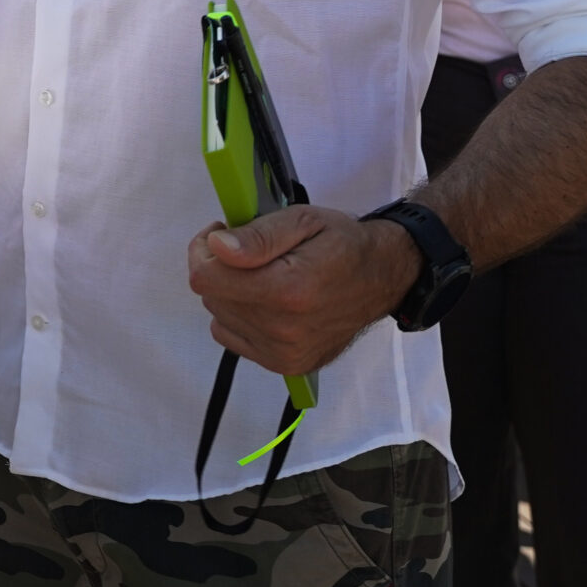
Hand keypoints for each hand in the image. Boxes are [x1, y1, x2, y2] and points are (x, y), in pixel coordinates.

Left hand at [185, 205, 420, 376]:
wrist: (383, 279)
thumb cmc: (343, 244)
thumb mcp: (303, 220)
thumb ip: (257, 236)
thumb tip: (216, 248)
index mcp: (288, 290)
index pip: (205, 278)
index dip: (202, 250)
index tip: (220, 233)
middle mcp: (284, 330)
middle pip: (210, 296)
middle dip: (218, 268)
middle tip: (247, 251)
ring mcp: (284, 353)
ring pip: (218, 316)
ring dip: (229, 292)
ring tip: (262, 276)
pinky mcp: (286, 365)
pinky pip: (231, 337)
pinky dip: (238, 317)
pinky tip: (264, 301)